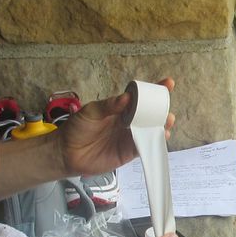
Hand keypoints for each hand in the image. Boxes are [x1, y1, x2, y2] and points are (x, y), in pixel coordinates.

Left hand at [58, 77, 174, 177]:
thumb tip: (127, 98)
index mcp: (120, 108)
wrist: (67, 153)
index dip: (153, 91)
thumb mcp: (90, 112)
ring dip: (161, 125)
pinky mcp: (129, 152)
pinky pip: (144, 146)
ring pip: (150, 130)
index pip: (139, 97)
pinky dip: (153, 142)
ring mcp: (129, 137)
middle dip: (161, 108)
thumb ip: (108, 106)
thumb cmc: (77, 129)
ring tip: (168, 120)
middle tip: (166, 105)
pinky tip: (161, 136)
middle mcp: (128, 121)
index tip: (167, 83)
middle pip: (150, 113)